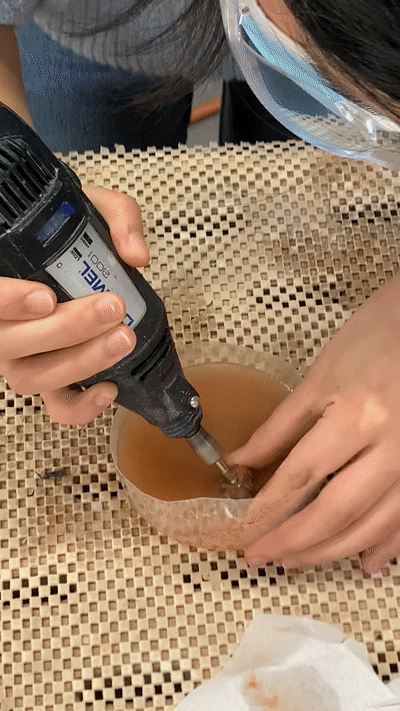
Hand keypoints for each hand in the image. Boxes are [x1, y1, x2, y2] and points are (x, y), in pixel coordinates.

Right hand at [0, 185, 149, 423]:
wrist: (79, 260)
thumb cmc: (74, 237)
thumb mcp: (93, 211)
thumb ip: (117, 219)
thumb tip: (136, 255)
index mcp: (3, 281)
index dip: (7, 302)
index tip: (46, 298)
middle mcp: (3, 325)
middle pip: (12, 343)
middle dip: (66, 330)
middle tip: (112, 306)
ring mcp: (22, 357)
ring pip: (32, 377)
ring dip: (79, 363)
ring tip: (121, 337)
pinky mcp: (50, 379)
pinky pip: (56, 406)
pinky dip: (80, 407)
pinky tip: (108, 388)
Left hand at [230, 275, 399, 575]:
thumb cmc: (375, 336)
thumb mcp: (322, 375)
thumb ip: (282, 425)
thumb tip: (244, 461)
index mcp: (358, 415)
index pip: (303, 475)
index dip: (270, 508)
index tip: (246, 533)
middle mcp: (392, 446)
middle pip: (338, 510)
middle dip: (296, 541)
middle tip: (263, 557)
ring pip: (373, 524)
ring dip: (333, 550)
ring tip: (298, 562)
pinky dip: (386, 546)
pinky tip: (365, 565)